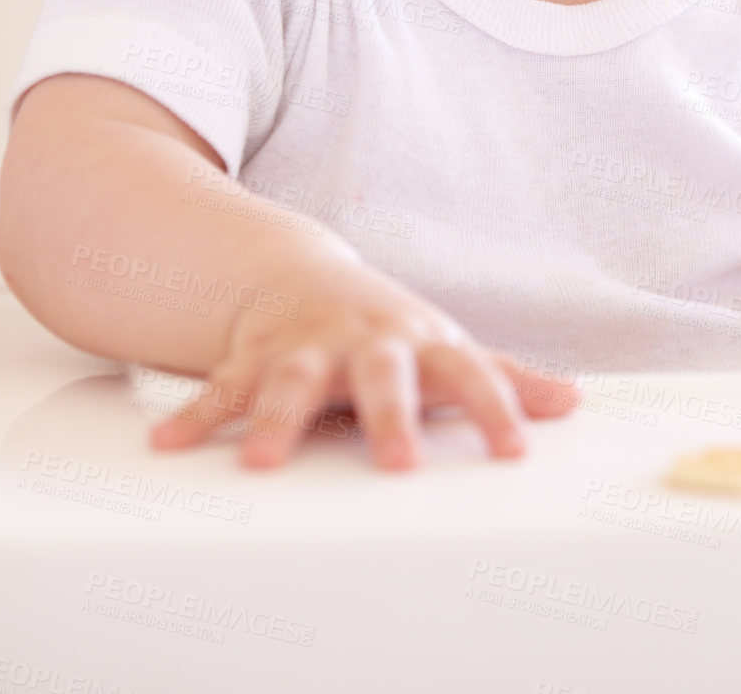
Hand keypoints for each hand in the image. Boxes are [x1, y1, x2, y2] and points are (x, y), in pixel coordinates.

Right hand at [147, 257, 581, 468]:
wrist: (301, 277)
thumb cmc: (387, 330)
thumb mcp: (444, 349)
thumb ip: (503, 379)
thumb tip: (570, 402)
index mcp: (420, 345)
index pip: (469, 375)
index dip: (496, 409)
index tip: (516, 451)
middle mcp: (365, 343)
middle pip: (382, 376)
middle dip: (389, 417)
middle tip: (398, 464)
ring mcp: (307, 348)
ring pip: (293, 380)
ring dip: (278, 419)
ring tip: (265, 462)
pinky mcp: (254, 357)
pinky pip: (223, 387)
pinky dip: (198, 415)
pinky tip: (170, 445)